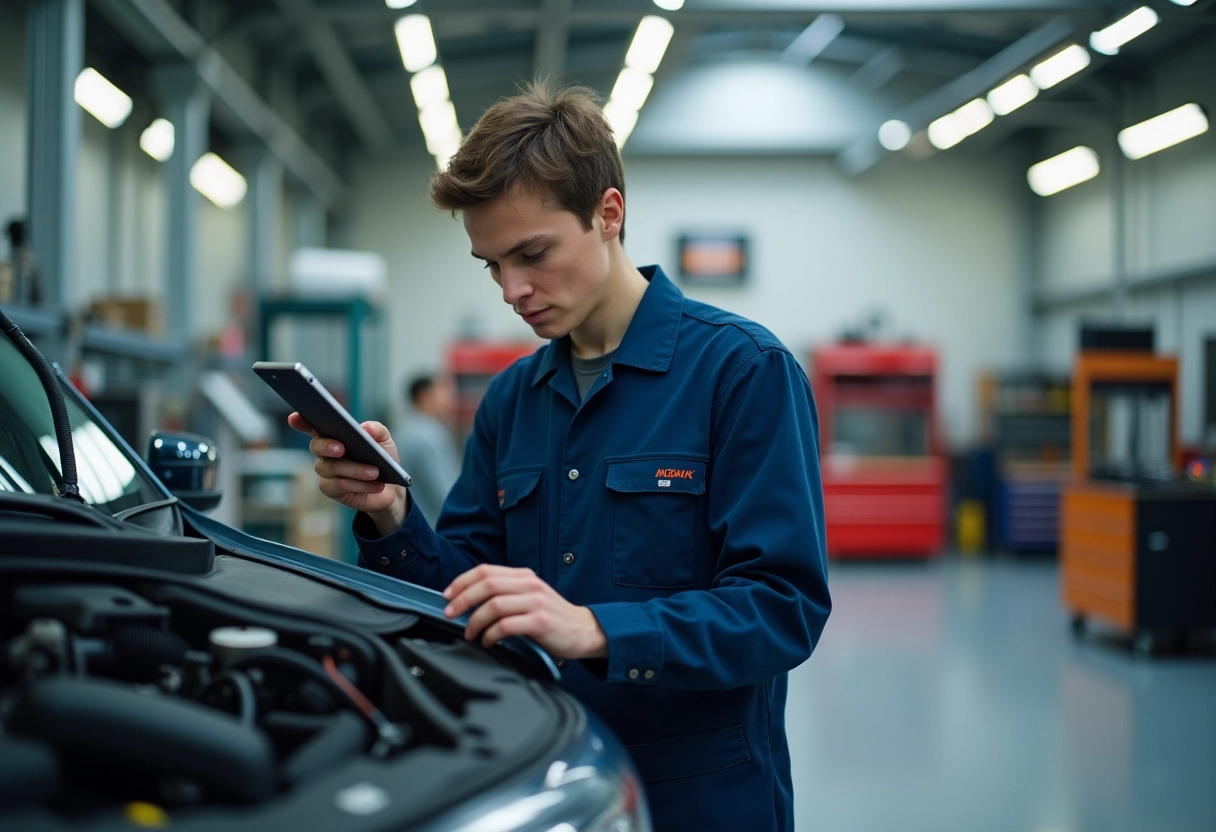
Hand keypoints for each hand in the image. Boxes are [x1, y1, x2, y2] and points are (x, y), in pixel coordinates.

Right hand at [287, 413, 407, 533]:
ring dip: (355, 469)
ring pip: (332, 468)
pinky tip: (376, 484)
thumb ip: (376, 429)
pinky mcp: (331, 489)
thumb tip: (364, 429)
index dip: (301, 421)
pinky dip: (359, 484)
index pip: (313, 426)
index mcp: (334, 435)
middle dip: (327, 446)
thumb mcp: (384, 441)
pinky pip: (340, 485)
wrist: (391, 488)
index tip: (294, 417)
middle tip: (341, 448)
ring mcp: (326, 471)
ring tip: (374, 472)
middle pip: (316, 446)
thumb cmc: (382, 459)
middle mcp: (325, 452)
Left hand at [442, 564, 607, 658]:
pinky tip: (488, 641)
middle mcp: (530, 585)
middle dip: (462, 600)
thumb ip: (505, 592)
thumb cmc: (552, 616)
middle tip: (450, 614)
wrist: (583, 630)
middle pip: (486, 585)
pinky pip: (507, 626)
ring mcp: (536, 603)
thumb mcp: (529, 596)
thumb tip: (468, 600)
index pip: (485, 570)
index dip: (462, 581)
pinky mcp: (541, 622)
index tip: (448, 595)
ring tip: (470, 633)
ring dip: (475, 621)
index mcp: (524, 575)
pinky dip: (491, 635)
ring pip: (494, 605)